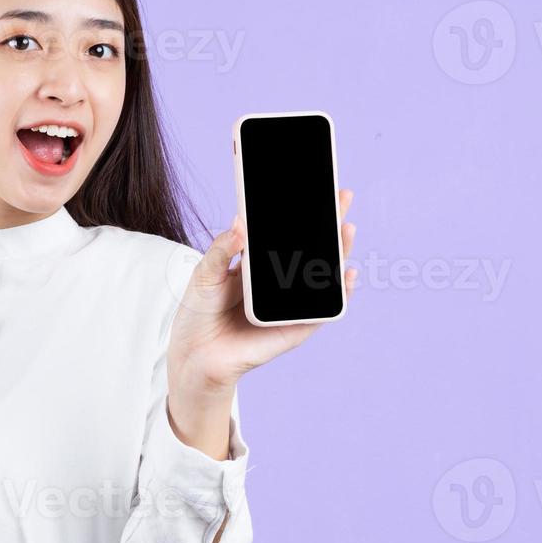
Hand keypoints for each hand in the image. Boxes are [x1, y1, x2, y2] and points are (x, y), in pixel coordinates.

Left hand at [169, 188, 358, 391]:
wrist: (195, 354)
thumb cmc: (199, 313)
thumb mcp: (205, 273)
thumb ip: (222, 249)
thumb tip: (240, 221)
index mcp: (258, 264)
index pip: (287, 234)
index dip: (303, 213)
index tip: (316, 188)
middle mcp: (279, 281)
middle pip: (312, 249)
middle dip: (330, 223)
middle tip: (342, 197)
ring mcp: (290, 303)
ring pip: (323, 274)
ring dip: (340, 252)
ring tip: (347, 229)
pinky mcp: (296, 328)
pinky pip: (324, 310)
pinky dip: (339, 294)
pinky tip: (347, 275)